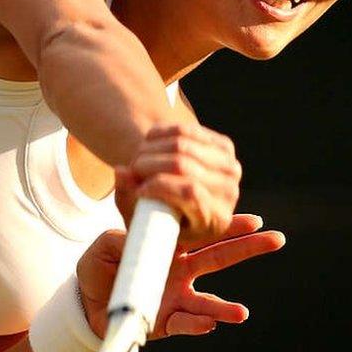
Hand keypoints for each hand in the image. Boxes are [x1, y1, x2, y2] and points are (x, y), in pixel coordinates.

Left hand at [75, 214, 285, 338]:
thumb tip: (133, 234)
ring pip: (207, 302)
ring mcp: (176, 297)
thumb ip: (117, 236)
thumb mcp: (103, 246)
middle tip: (275, 240)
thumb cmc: (100, 269)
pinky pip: (183, 323)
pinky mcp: (165, 321)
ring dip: (225, 309)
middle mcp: (180, 271)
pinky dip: (196, 325)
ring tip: (242, 313)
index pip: (203, 234)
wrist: (88, 304)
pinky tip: (209, 325)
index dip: (228, 227)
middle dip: (247, 250)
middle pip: (218, 259)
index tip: (253, 220)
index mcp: (170, 246)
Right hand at [114, 122, 241, 247]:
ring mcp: (230, 168)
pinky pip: (187, 130)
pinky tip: (148, 142)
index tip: (139, 189)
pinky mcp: (225, 147)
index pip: (190, 193)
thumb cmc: (158, 215)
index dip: (159, 186)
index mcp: (215, 221)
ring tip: (137, 159)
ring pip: (183, 145)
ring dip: (151, 149)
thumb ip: (128, 199)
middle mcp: (228, 194)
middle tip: (133, 169)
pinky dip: (161, 133)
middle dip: (149, 165)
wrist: (182, 198)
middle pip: (184, 166)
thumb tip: (121, 171)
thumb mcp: (140, 218)